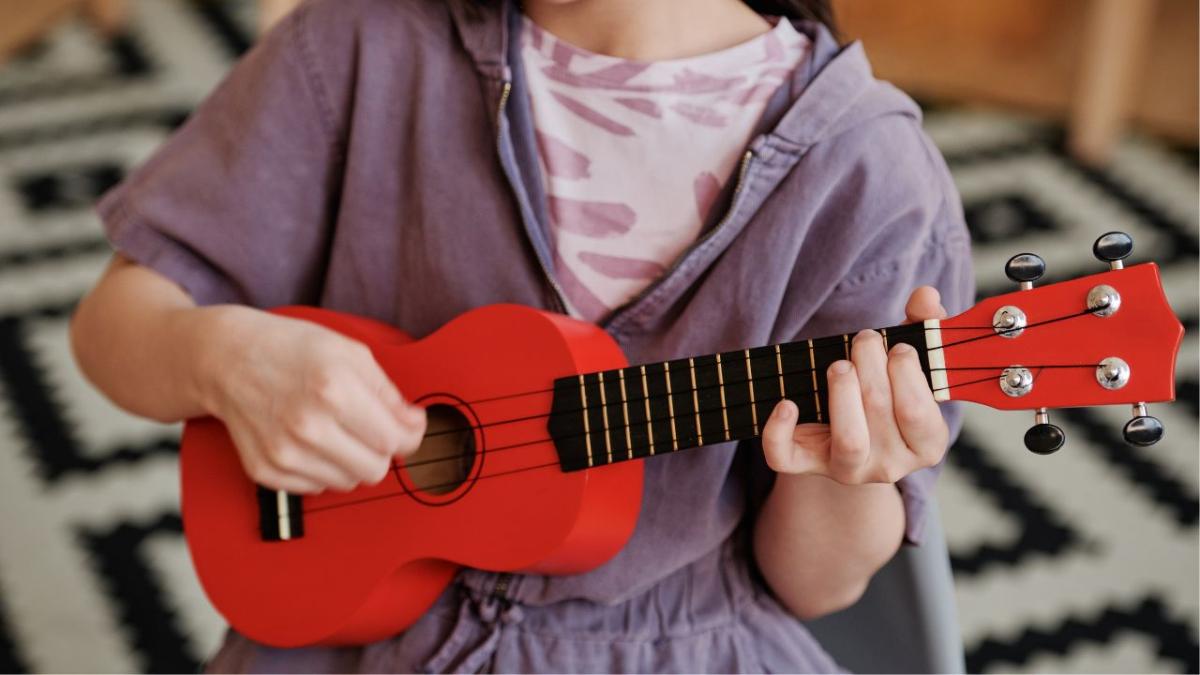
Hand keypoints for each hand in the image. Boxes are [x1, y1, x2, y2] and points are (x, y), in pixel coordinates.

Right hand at [195, 307, 426, 493]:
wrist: (226, 358)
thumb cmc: (291, 349)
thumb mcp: (350, 352)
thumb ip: (388, 393)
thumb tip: (415, 425)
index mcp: (333, 390)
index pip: (395, 440)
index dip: (410, 436)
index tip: (408, 427)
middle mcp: (307, 426)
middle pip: (375, 469)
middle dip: (382, 450)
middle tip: (371, 428)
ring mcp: (284, 453)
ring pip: (349, 482)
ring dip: (352, 461)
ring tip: (336, 430)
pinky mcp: (266, 471)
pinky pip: (317, 488)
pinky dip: (323, 469)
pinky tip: (313, 442)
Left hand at [761, 286, 947, 484]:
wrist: (852, 432)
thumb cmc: (889, 388)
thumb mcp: (910, 360)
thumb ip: (924, 325)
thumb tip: (925, 295)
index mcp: (926, 443)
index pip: (919, 415)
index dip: (908, 376)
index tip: (898, 347)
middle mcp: (891, 465)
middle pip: (881, 416)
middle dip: (871, 368)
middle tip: (864, 339)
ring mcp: (849, 469)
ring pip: (848, 442)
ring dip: (842, 394)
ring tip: (839, 365)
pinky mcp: (807, 466)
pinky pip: (786, 459)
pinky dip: (779, 432)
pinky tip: (786, 404)